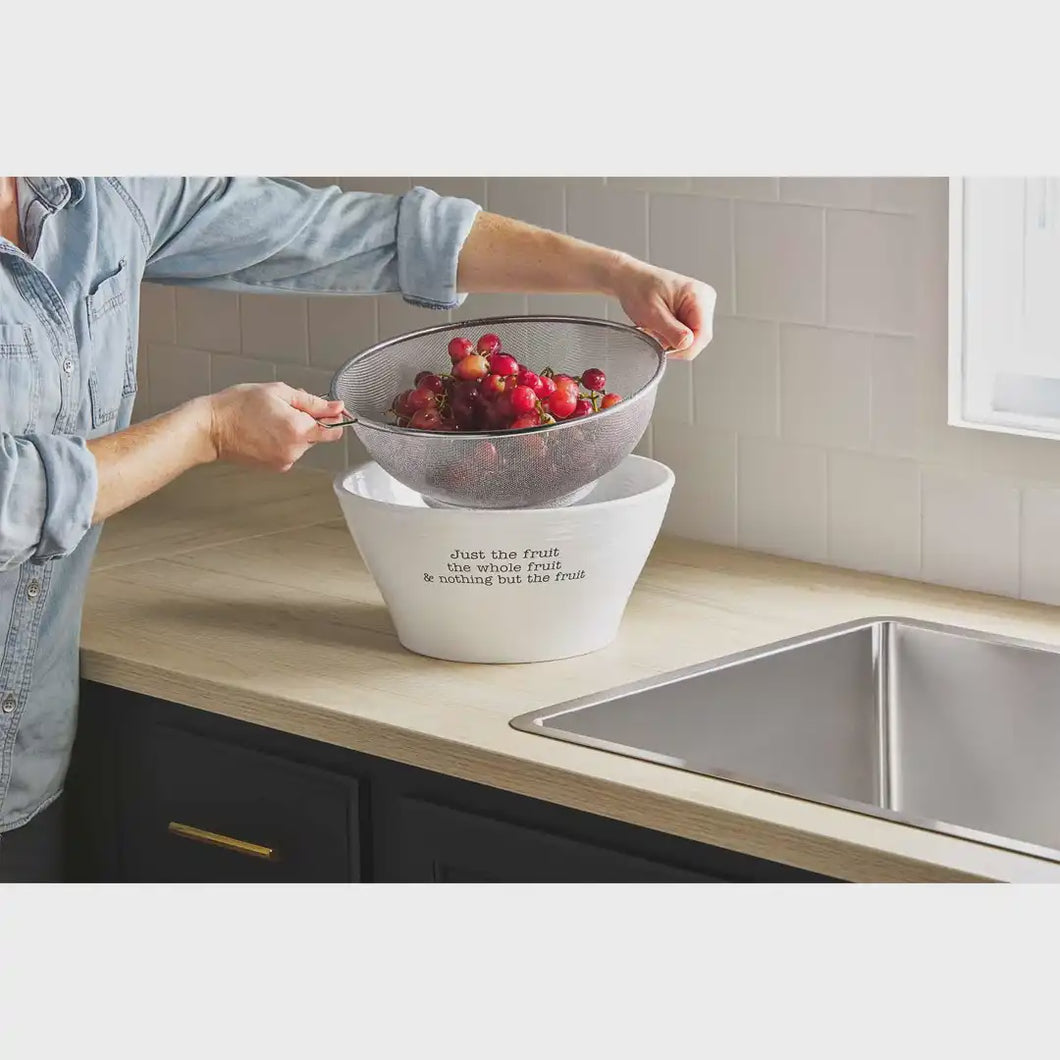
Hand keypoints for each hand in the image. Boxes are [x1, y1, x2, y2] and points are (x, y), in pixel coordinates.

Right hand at [205, 382, 347, 471]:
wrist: (211, 429)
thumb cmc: (237, 406)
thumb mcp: (278, 392)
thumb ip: (312, 401)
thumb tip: (336, 407)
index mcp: (298, 429)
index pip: (334, 430)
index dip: (334, 418)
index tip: (329, 410)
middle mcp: (295, 449)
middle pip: (317, 435)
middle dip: (307, 421)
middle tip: (282, 408)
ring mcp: (285, 461)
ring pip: (302, 443)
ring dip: (294, 432)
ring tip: (269, 420)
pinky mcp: (275, 467)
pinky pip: (289, 452)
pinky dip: (283, 442)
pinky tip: (265, 432)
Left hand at [610, 258, 716, 360]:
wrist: (630, 279)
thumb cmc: (639, 288)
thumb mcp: (653, 313)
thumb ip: (672, 331)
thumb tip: (687, 345)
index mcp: (699, 296)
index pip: (702, 335)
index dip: (684, 348)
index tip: (666, 349)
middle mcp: (705, 300)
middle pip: (699, 339)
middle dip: (677, 344)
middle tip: (657, 336)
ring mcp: (700, 306)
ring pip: (693, 339)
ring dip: (673, 340)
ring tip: (657, 329)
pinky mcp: (692, 312)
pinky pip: (687, 334)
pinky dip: (672, 336)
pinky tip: (661, 327)